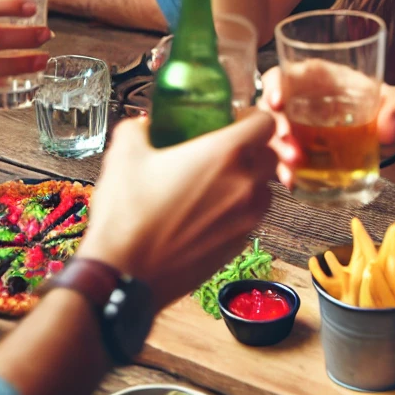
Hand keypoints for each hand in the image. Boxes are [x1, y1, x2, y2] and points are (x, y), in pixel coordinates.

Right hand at [77, 111, 276, 310]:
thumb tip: (145, 124)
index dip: (251, 118)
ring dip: (250, 181)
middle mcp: (246, 184)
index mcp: (226, 153)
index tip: (231, 122)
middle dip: (253, 149)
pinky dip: (239, 211)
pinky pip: (251, 218)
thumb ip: (139, 128)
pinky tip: (207, 214)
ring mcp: (247, 219)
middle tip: (223, 151)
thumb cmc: (127, 214)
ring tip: (215, 184)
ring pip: (265, 189)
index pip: (265, 123)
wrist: (123, 276)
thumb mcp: (124, 155)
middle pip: (271, 156)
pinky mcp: (239, 246)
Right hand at [260, 66, 394, 188]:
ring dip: (277, 153)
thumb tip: (389, 129)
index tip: (277, 104)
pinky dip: (284, 170)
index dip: (276, 86)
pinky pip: (282, 158)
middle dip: (276, 129)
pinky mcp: (299, 150)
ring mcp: (296, 127)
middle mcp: (300, 100)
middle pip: (273, 109)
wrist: (389, 140)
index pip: (287, 73)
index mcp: (318, 78)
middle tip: (291, 151)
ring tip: (292, 172)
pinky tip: (293, 182)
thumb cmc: (387, 110)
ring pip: (272, 136)